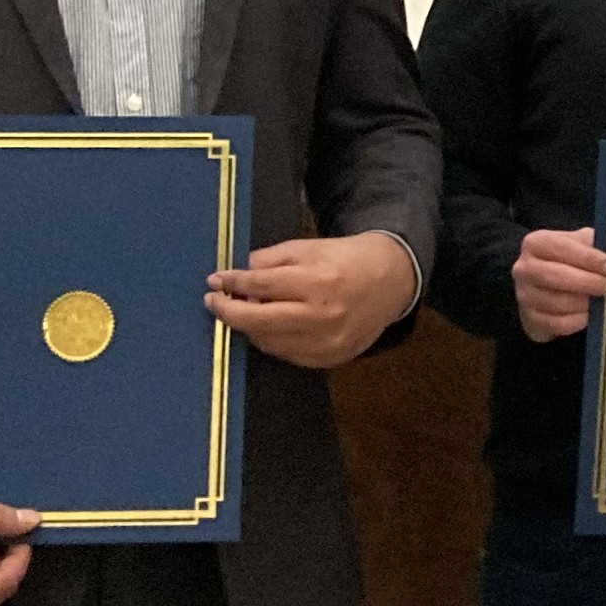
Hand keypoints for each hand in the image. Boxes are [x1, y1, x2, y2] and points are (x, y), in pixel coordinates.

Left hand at [207, 230, 415, 368]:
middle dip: (230, 312)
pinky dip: (273, 340)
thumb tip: (237, 276)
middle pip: (260, 321)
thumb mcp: (308, 247)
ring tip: (245, 310)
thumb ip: (271, 260)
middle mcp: (324, 316)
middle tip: (214, 302)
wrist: (391, 282)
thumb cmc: (347, 259)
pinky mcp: (331, 358)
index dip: (233, 282)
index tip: (215, 280)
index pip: (262, 285)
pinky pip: (288, 354)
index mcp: (319, 281)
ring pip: (270, 342)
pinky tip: (270, 325)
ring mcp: (328, 342)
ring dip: (250, 327)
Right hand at [510, 226, 605, 342]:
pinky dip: (576, 321)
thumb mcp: (577, 245)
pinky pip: (557, 323)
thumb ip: (590, 243)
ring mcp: (524, 295)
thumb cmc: (567, 262)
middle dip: (587, 282)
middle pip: (554, 275)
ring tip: (602, 301)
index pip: (561, 247)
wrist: (545, 290)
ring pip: (556, 302)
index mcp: (535, 243)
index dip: (587, 257)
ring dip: (583, 303)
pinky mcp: (531, 319)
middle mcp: (524, 268)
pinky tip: (589, 316)